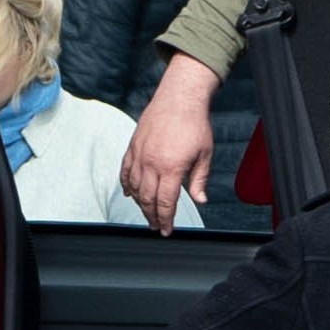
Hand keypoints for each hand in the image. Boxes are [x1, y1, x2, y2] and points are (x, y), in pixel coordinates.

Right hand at [120, 53, 220, 234]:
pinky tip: (130, 194)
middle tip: (156, 226)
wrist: (178, 99)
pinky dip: (126, 185)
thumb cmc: (194, 125)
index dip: (166, 220)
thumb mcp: (204, 155)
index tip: (167, 230)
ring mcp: (139, 155)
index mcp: (171, 168)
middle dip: (152, 216)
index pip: (165, 203)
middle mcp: (152, 164)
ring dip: (139, 204)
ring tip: (146, 212)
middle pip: (147, 199)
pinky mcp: (133, 147)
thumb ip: (199, 180)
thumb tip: (200, 200)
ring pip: (134, 188)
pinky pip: (125, 171)